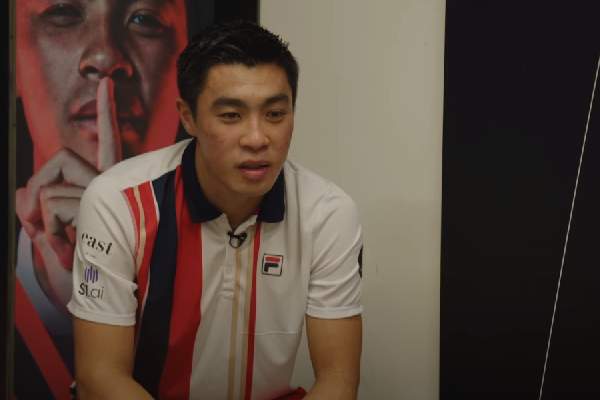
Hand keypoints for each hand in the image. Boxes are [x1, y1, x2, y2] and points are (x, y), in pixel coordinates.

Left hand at [16, 77, 121, 309]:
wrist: (102, 295)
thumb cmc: (84, 267)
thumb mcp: (50, 234)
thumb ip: (37, 207)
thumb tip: (26, 192)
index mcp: (106, 186)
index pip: (106, 144)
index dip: (106, 113)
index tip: (105, 83)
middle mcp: (110, 184)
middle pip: (60, 158)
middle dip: (37, 187)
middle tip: (45, 224)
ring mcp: (105, 195)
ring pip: (51, 188)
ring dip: (46, 222)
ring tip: (66, 247)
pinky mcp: (98, 206)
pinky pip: (54, 202)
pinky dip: (50, 230)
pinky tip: (69, 251)